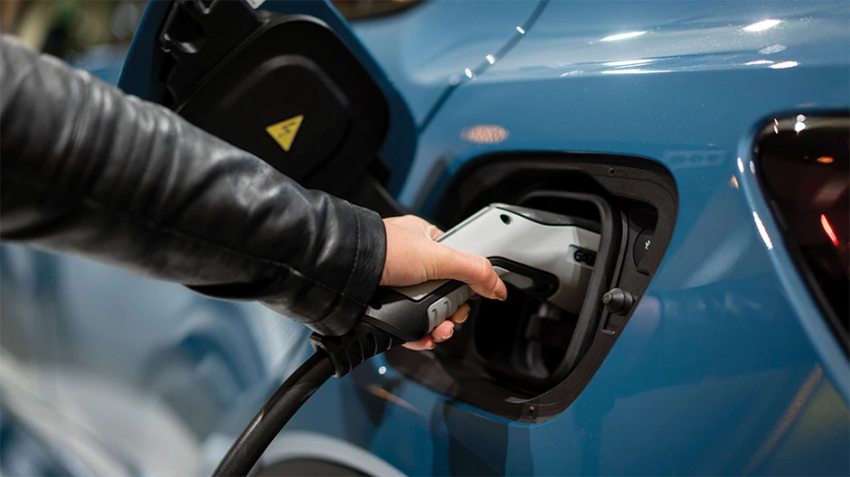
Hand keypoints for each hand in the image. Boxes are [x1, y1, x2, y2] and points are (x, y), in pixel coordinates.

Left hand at [382, 215, 506, 349]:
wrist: (347, 272)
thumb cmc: (383, 250)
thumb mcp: (439, 256)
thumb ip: (475, 271)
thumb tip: (500, 288)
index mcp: (425, 241)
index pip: (457, 263)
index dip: (467, 283)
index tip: (472, 296)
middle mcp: (411, 264)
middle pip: (445, 293)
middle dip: (453, 310)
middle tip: (454, 316)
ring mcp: (397, 288)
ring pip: (428, 312)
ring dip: (439, 326)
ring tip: (440, 330)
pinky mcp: (386, 309)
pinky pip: (409, 326)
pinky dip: (420, 335)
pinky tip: (426, 338)